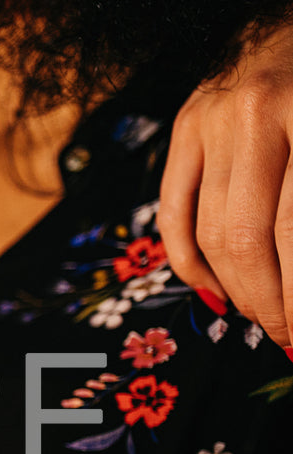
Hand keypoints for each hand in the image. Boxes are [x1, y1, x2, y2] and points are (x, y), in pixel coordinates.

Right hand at [160, 22, 292, 348]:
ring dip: (235, 291)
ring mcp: (209, 120)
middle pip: (244, 240)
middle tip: (290, 337)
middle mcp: (253, 116)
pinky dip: (188, 261)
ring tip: (262, 318)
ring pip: (207, 234)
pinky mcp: (184, 124)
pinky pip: (173, 212)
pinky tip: (216, 293)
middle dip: (269, 303)